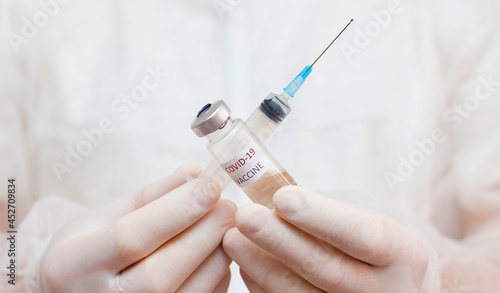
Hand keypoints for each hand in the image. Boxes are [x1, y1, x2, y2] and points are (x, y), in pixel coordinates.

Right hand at [40, 163, 235, 292]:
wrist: (74, 292)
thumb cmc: (87, 251)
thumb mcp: (104, 217)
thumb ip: (150, 196)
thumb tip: (194, 172)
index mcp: (72, 265)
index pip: (130, 238)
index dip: (175, 212)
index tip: (209, 186)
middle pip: (160, 273)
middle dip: (203, 234)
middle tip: (228, 206)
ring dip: (216, 256)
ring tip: (228, 226)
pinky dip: (216, 277)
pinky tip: (220, 252)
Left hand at [223, 186, 428, 292]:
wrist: (397, 278)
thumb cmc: (372, 236)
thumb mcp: (363, 212)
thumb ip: (323, 208)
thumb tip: (265, 194)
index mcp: (402, 252)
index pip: (360, 235)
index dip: (320, 217)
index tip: (282, 197)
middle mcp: (386, 290)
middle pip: (326, 269)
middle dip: (279, 241)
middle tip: (245, 217)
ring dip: (261, 266)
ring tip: (233, 238)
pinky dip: (262, 286)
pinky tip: (246, 262)